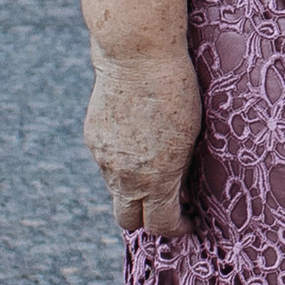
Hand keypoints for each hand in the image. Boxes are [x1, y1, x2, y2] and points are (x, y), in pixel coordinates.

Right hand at [83, 42, 202, 230]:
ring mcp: (104, 158)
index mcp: (156, 178)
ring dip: (134, 188)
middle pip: (128, 220)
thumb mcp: (191, 136)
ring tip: (155, 168)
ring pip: (117, 189)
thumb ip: (181, 171)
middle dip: (148, 219)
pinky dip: (122, 164)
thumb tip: (180, 192)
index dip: (177, 228)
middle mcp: (124, 175)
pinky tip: (138, 142)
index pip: (161, 225)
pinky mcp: (93, 139)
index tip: (188, 221)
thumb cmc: (177, 91)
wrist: (136, 56)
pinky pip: (107, 164)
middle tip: (168, 206)